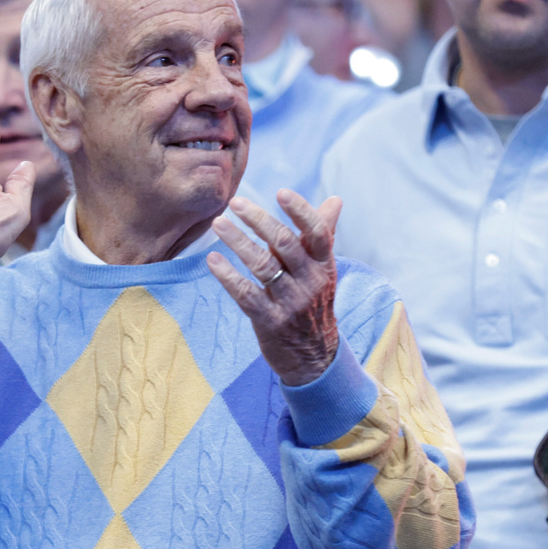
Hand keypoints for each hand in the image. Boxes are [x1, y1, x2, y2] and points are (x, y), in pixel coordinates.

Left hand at [207, 191, 341, 385]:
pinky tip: (212, 259)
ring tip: (218, 223)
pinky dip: (228, 275)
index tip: (280, 192)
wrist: (314, 357)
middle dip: (258, 220)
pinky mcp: (269, 321)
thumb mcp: (322, 270)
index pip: (317, 233)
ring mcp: (290, 302)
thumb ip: (324, 234)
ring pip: (262, 266)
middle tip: (235, 202)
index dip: (300, 211)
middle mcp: (310, 281)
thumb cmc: (313, 303)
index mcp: (323, 265)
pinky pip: (246, 293)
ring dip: (238, 242)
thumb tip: (335, 199)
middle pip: (284, 244)